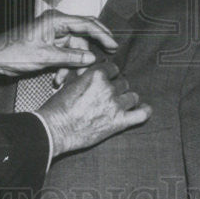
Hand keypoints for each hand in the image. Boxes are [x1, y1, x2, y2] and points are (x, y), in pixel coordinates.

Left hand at [0, 11, 117, 80]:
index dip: (102, 35)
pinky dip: (64, 66)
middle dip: (90, 50)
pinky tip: (58, 80)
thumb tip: (92, 58)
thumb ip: (70, 57)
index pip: (86, 24)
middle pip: (82, 35)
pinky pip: (64, 53)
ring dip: (74, 64)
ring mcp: (52, 33)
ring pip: (74, 47)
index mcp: (55, 20)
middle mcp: (56, 23)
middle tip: (107, 58)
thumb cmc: (14, 52)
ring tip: (71, 80)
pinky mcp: (48, 43)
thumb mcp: (45, 57)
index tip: (114, 45)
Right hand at [35, 62, 150, 155]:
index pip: (113, 68)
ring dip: (127, 99)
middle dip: (116, 88)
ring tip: (120, 103)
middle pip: (123, 83)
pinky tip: (144, 109)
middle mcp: (108, 88)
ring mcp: (115, 106)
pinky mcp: (119, 122)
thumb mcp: (69, 83)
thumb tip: (93, 70)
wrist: (54, 130)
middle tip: (108, 96)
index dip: (110, 75)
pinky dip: (145, 111)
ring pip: (132, 97)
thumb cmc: (57, 107)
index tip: (106, 80)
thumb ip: (85, 75)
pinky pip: (141, 115)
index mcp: (97, 76)